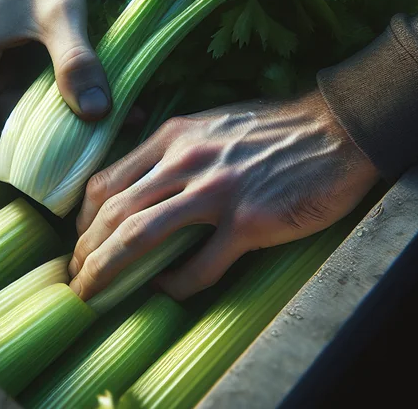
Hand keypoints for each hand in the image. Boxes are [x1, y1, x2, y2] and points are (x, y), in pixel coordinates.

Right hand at [0, 0, 110, 162]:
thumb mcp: (64, 13)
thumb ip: (77, 64)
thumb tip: (97, 116)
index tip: (40, 162)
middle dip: (26, 138)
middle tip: (75, 145)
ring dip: (34, 117)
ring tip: (85, 120)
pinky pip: (1, 86)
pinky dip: (33, 96)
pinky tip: (74, 93)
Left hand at [67, 89, 380, 300]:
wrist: (339, 129)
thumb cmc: (276, 129)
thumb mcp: (210, 123)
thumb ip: (173, 148)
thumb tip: (140, 182)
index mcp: (173, 136)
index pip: (106, 181)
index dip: (83, 220)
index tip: (80, 243)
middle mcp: (185, 160)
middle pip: (113, 213)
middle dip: (86, 252)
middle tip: (77, 280)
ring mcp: (216, 192)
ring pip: (140, 237)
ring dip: (110, 271)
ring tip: (96, 293)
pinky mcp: (248, 222)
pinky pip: (199, 265)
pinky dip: (175, 285)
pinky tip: (167, 292)